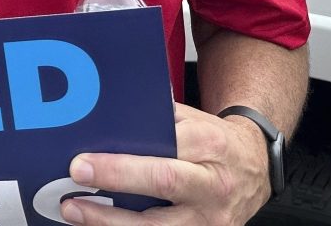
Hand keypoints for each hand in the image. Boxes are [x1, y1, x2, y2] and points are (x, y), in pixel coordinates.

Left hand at [62, 102, 270, 225]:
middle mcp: (213, 185)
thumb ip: (159, 118)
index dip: (124, 157)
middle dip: (116, 180)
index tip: (85, 157)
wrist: (255, 171)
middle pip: (163, 183)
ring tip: (75, 210)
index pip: (167, 147)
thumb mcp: (195, 120)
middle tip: (77, 177)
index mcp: (212, 145)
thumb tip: (112, 114)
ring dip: (111, 221)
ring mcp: (210, 221)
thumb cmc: (217, 142)